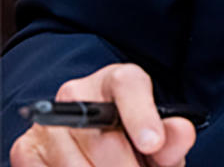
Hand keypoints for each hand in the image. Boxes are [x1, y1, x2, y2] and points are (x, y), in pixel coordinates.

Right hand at [9, 64, 195, 166]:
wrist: (100, 141)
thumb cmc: (135, 139)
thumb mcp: (159, 138)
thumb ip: (172, 137)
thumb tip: (181, 131)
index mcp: (119, 80)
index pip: (128, 85)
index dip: (141, 115)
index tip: (153, 144)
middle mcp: (77, 93)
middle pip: (105, 141)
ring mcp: (49, 122)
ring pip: (77, 165)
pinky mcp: (26, 148)